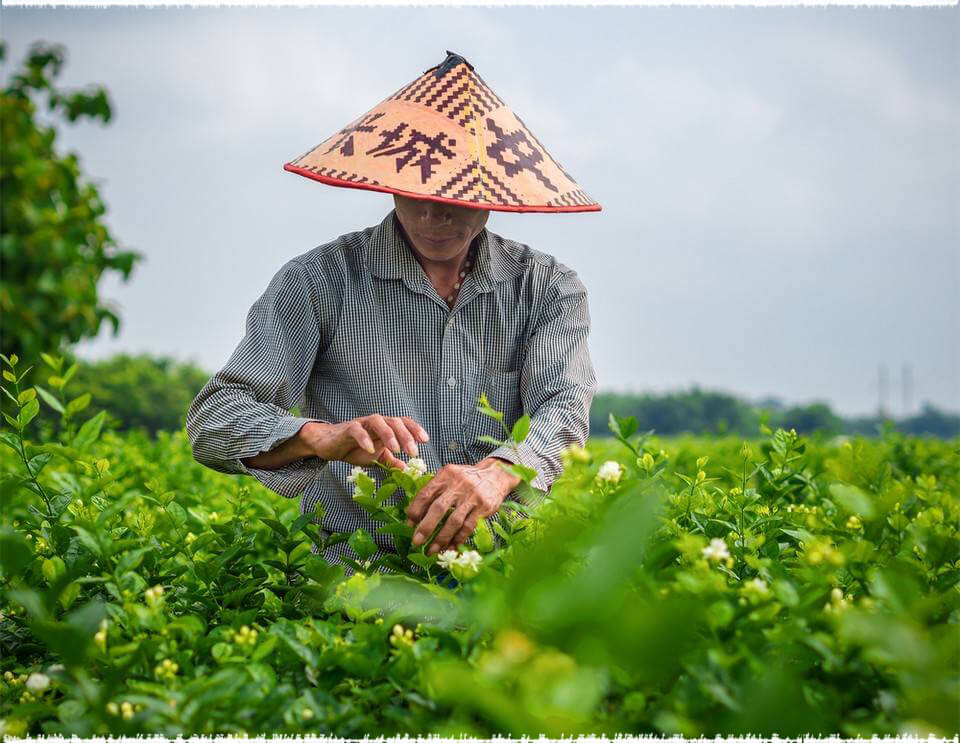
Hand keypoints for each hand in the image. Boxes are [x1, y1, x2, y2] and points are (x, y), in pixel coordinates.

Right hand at [303, 415, 428, 468]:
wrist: (329, 445)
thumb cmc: (354, 448)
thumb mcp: (376, 458)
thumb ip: (391, 461)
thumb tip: (406, 469)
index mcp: (386, 427)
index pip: (404, 423)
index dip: (415, 430)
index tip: (425, 441)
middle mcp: (376, 422)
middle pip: (395, 422)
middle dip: (406, 436)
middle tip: (413, 452)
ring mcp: (362, 423)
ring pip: (378, 421)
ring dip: (389, 435)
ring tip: (396, 449)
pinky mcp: (348, 429)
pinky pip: (357, 430)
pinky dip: (365, 439)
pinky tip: (371, 450)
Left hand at [405, 458, 520, 554]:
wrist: (495, 475)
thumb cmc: (466, 479)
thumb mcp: (449, 477)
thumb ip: (433, 491)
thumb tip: (412, 516)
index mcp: (445, 475)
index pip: (426, 494)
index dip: (415, 511)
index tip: (409, 526)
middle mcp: (458, 484)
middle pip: (438, 508)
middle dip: (425, 528)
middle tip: (416, 542)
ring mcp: (472, 496)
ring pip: (454, 521)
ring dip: (441, 538)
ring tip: (432, 550)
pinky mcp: (484, 507)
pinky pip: (468, 527)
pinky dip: (458, 539)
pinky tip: (450, 547)